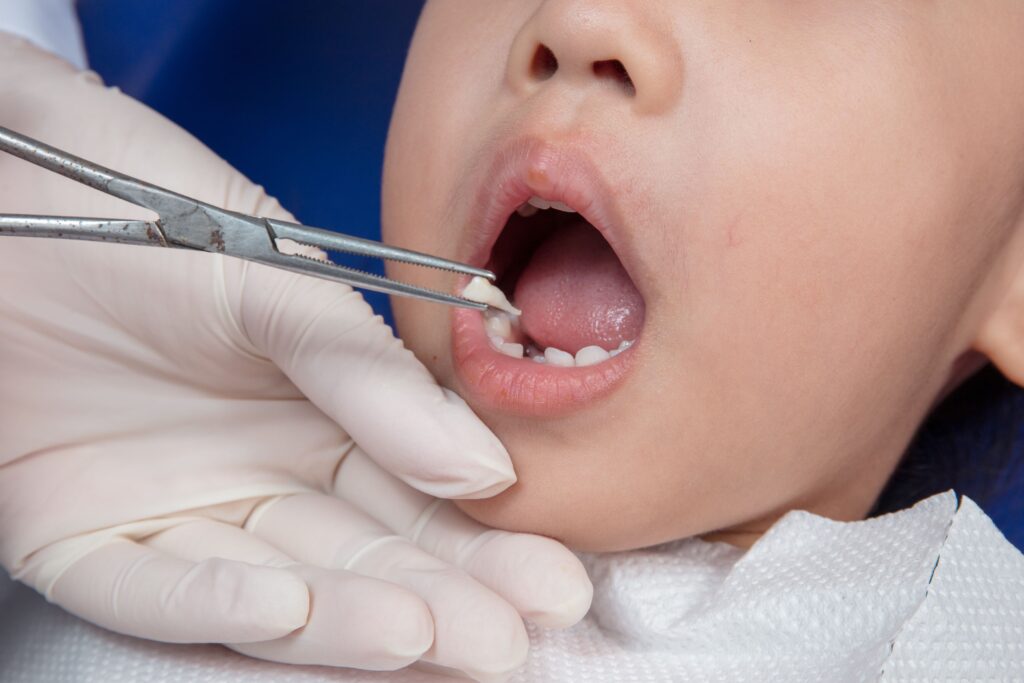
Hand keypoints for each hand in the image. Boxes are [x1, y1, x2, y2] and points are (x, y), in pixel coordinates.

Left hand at [0, 35, 590, 681]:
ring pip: (276, 588)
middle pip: (361, 555)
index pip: (418, 496)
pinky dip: (212, 602)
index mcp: (322, 414)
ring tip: (429, 638)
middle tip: (507, 639)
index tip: (549, 578)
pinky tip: (287, 610)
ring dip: (350, 620)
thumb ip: (373, 382)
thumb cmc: (150, 214)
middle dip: (441, 600)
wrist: (14, 184)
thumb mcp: (279, 284)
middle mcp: (259, 473)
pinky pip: (149, 586)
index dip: (485, 542)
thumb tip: (486, 470)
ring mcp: (175, 509)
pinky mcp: (79, 534)